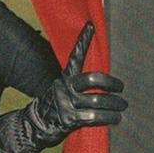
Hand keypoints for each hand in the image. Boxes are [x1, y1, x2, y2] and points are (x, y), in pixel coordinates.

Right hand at [25, 22, 127, 147]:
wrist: (31, 126)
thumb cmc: (52, 109)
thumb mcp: (60, 91)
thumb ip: (76, 86)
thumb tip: (102, 84)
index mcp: (64, 78)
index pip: (75, 56)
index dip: (83, 41)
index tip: (90, 26)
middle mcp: (64, 87)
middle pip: (92, 79)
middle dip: (111, 83)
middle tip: (120, 88)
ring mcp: (66, 103)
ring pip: (98, 100)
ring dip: (115, 104)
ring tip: (121, 106)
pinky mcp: (69, 119)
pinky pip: (95, 117)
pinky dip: (109, 118)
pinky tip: (115, 119)